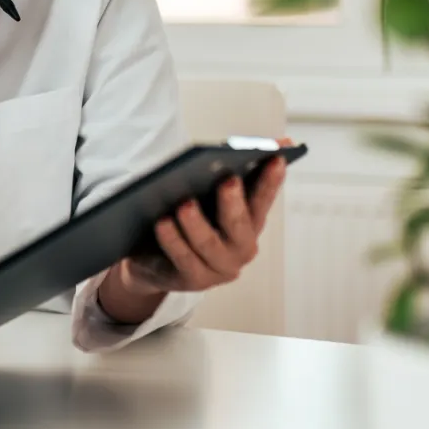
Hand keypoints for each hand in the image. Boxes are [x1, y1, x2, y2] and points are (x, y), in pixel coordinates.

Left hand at [97, 140, 291, 322]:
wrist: (152, 260)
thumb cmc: (183, 220)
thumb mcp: (201, 197)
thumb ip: (216, 175)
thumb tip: (227, 148)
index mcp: (248, 222)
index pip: (262, 198)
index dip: (271, 180)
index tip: (276, 157)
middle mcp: (240, 246)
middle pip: (240, 224)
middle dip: (234, 201)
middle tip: (228, 180)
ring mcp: (219, 267)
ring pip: (209, 244)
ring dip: (197, 223)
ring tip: (184, 204)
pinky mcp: (194, 280)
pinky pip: (183, 259)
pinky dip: (173, 240)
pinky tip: (162, 223)